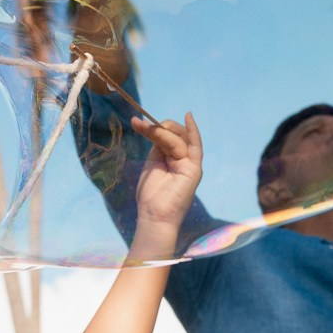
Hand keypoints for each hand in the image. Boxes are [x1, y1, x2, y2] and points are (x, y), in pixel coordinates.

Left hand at [131, 112, 201, 231]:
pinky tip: (188, 117)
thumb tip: (155, 129)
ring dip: (162, 130)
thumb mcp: (152, 164)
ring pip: (179, 138)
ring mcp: (190, 164)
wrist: (154, 216)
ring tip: (145, 127)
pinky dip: (193, 130)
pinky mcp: (194, 169)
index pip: (168, 137)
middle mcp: (184, 160)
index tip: (137, 122)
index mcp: (174, 159)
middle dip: (159, 127)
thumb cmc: (151, 195)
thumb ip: (157, 147)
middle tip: (141, 125)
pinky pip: (195, 145)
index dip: (155, 128)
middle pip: (176, 134)